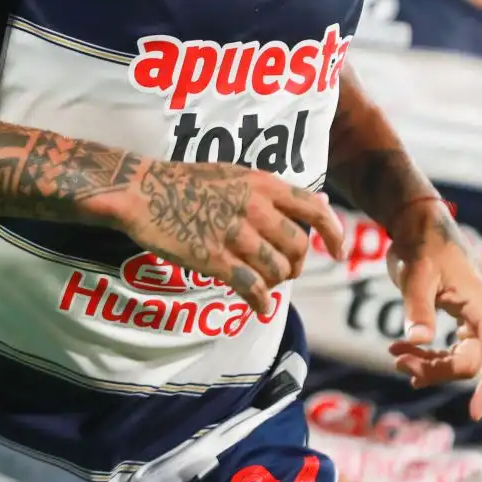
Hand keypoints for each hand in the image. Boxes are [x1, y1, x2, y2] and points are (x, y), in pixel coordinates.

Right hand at [112, 161, 344, 316]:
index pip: (314, 210)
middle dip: (295, 265)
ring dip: (275, 282)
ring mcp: (234, 234)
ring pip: (277, 271)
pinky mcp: (214, 258)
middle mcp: (254, 207)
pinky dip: (260, 302)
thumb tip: (320, 204)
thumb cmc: (188, 182)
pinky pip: (252, 288)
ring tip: (263, 282)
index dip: (333, 234)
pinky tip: (259, 307)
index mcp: (262, 184)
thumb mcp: (237, 174)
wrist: (143, 192)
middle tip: (283, 270)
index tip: (338, 252)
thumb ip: (276, 192)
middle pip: (298, 248)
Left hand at [383, 198, 481, 419]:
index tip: (473, 413)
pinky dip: (429, 354)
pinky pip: (452, 347)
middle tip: (399, 361)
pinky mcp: (463, 317)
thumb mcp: (417, 274)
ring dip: (430, 363)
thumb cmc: (422, 245)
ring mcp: (477, 317)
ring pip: (460, 357)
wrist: (420, 224)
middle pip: (470, 361)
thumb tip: (418, 340)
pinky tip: (404, 351)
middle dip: (436, 369)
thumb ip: (417, 308)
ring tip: (396, 356)